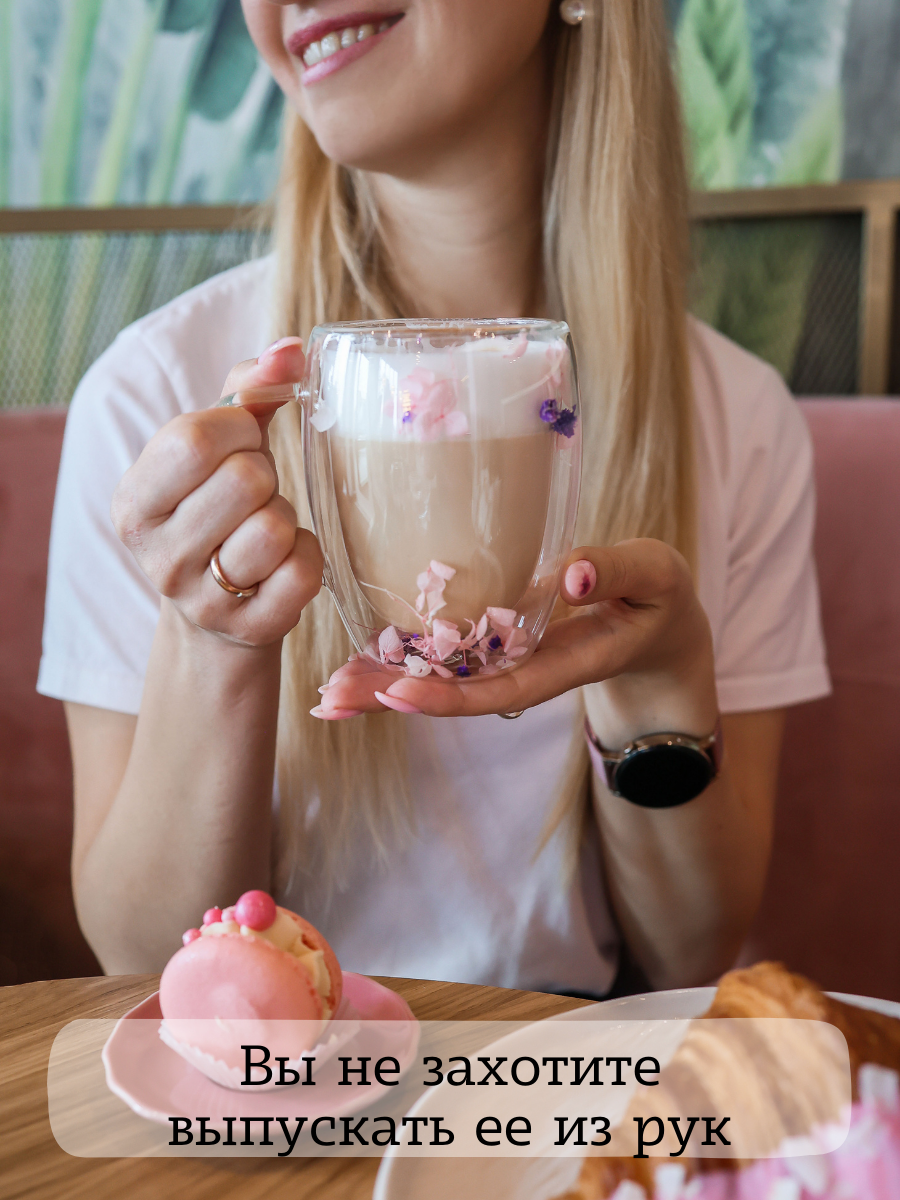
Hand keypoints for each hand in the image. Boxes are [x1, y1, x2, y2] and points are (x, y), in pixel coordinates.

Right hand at [112, 338, 322, 647]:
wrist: (219, 607)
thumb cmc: (220, 506)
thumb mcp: (217, 446)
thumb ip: (248, 388)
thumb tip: (293, 349)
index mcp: (135, 500)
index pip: (192, 440)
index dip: (238, 428)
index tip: (243, 440)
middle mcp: (157, 556)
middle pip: (244, 481)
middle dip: (265, 475)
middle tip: (255, 493)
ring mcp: (201, 600)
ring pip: (274, 529)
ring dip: (285, 517)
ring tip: (264, 528)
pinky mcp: (249, 629)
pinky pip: (304, 572)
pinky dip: (307, 557)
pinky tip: (283, 562)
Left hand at [317, 539, 717, 734]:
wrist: (658, 622)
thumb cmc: (658, 596)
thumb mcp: (654, 576)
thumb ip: (616, 572)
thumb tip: (570, 577)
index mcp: (564, 663)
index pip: (501, 689)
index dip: (450, 697)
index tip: (398, 694)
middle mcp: (526, 668)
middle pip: (454, 693)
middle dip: (392, 698)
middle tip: (330, 700)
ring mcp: (507, 658)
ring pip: (441, 678)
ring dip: (384, 684)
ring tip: (327, 693)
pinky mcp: (496, 641)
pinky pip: (446, 655)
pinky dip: (401, 658)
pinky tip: (358, 661)